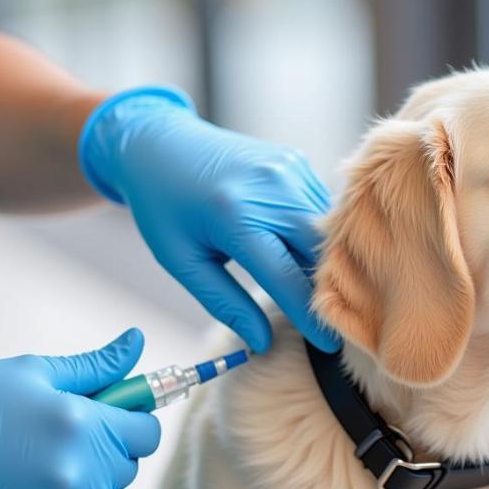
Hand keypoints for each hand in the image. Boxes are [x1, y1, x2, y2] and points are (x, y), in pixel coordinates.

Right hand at [0, 329, 159, 488]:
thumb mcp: (39, 371)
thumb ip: (98, 365)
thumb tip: (137, 340)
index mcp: (86, 423)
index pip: (147, 433)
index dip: (142, 424)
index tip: (132, 422)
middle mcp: (82, 469)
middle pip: (130, 469)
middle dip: (122, 455)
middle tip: (102, 446)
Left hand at [78, 87, 339, 353]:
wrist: (159, 142)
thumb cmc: (163, 207)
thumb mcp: (182, 261)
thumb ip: (225, 303)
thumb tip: (260, 342)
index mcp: (236, 215)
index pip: (287, 277)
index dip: (309, 316)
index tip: (328, 346)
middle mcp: (271, 187)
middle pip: (319, 253)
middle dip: (327, 290)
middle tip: (329, 322)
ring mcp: (288, 169)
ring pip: (326, 231)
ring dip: (326, 262)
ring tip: (323, 292)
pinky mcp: (296, 161)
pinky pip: (320, 209)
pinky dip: (317, 236)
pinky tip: (304, 253)